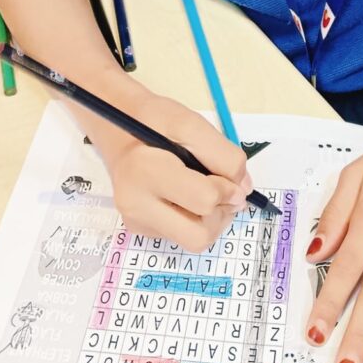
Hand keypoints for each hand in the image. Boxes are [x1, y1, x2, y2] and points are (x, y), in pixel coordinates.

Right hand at [104, 93, 251, 252]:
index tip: (229, 175)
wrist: (118, 129)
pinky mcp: (139, 229)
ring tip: (206, 189)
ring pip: (194, 241)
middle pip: (200, 235)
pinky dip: (195, 219)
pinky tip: (186, 195)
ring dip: (212, 218)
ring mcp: (135, 222)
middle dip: (221, 213)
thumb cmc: (155, 121)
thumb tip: (244, 189)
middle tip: (223, 189)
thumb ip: (223, 155)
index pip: (204, 200)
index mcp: (146, 172)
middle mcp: (136, 205)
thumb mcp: (192, 124)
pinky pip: (181, 236)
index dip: (228, 189)